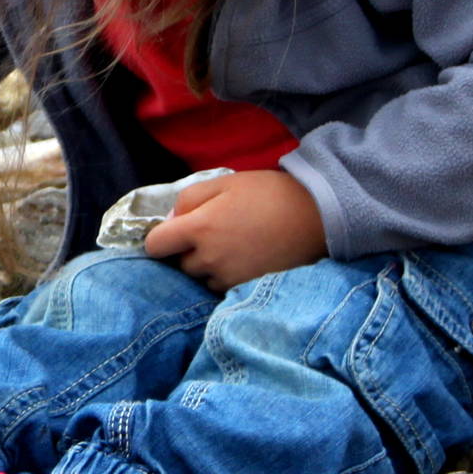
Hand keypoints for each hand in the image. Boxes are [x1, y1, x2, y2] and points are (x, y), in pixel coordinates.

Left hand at [143, 170, 326, 292]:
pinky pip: (222, 288)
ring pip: (202, 278)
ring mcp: (227, 279)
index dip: (162, 238)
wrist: (317, 217)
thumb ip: (189, 199)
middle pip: (180, 264)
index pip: (155, 246)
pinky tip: (246, 258)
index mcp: (199, 229)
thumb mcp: (225, 182)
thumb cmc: (269, 194)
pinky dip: (227, 276)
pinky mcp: (245, 290)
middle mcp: (208, 259)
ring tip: (236, 244)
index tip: (176, 231)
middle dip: (189, 251)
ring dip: (209, 266)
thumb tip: (171, 220)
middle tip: (216, 232)